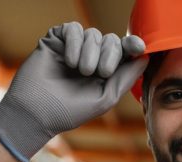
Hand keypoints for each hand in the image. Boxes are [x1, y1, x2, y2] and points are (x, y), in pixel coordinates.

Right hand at [0, 22, 146, 161]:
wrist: (36, 112)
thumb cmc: (70, 111)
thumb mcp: (106, 98)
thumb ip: (126, 78)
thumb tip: (145, 57)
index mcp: (104, 71)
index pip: (122, 52)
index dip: (133, 45)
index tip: (139, 46)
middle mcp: (89, 57)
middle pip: (111, 40)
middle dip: (110, 54)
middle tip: (100, 72)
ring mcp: (72, 47)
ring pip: (93, 34)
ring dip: (90, 52)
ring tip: (81, 70)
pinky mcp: (55, 39)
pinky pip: (73, 28)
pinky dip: (75, 43)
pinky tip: (69, 61)